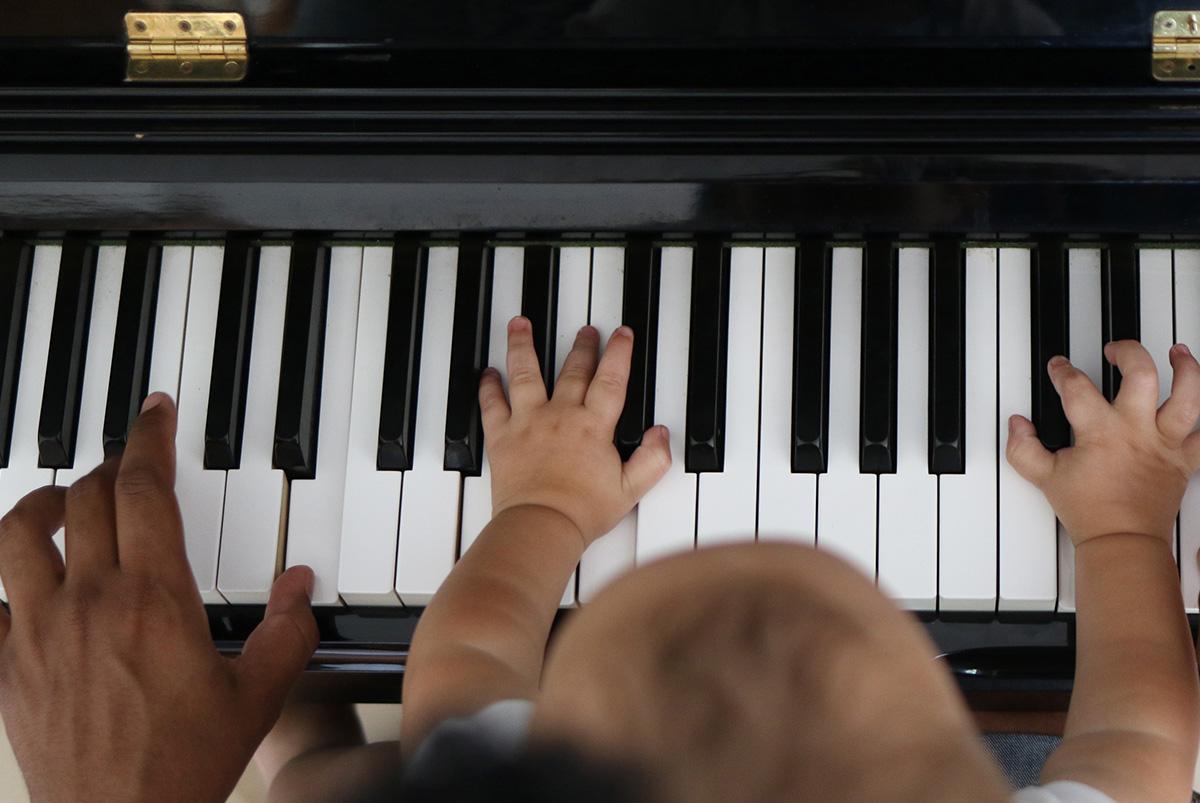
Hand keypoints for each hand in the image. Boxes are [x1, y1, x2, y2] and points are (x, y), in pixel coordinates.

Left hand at [0, 393, 317, 802]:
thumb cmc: (182, 765)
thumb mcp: (258, 697)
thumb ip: (287, 632)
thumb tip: (299, 587)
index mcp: (155, 599)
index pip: (142, 490)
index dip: (148, 440)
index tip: (154, 414)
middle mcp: (90, 603)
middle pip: (85, 500)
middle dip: (107, 468)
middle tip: (128, 464)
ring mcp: (38, 632)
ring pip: (18, 535)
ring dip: (42, 505)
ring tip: (64, 501)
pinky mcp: (6, 667)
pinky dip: (3, 579)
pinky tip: (24, 580)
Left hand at [479, 317, 670, 545]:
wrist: (541, 526)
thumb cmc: (581, 512)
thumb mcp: (630, 490)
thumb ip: (651, 459)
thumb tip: (661, 435)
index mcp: (592, 426)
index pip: (610, 380)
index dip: (618, 354)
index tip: (621, 334)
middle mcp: (560, 416)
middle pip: (572, 371)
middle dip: (582, 346)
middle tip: (585, 330)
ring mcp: (528, 422)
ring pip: (525, 373)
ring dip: (523, 346)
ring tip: (521, 324)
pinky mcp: (502, 437)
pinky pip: (492, 405)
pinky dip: (488, 387)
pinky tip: (487, 374)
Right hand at [1007, 340, 1199, 546]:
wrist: (1123, 541)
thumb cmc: (1090, 512)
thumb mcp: (1043, 478)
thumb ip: (1024, 448)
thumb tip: (1019, 425)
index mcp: (1101, 432)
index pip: (1078, 387)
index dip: (1064, 371)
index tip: (1060, 368)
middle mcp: (1137, 430)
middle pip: (1141, 373)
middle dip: (1127, 352)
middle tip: (1115, 351)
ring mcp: (1165, 443)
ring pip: (1188, 395)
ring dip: (1186, 369)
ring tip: (1177, 353)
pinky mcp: (1185, 460)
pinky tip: (1199, 400)